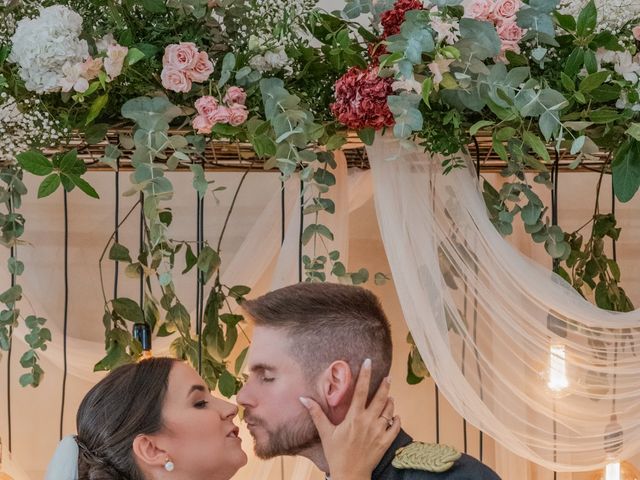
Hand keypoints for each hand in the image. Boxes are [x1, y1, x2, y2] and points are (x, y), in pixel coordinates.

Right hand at [299, 359, 399, 479]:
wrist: (349, 475)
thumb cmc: (336, 454)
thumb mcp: (325, 433)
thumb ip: (316, 414)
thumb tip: (303, 398)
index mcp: (354, 417)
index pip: (361, 391)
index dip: (365, 375)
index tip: (368, 362)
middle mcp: (368, 422)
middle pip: (380, 398)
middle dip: (385, 385)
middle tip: (388, 376)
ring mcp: (379, 432)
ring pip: (389, 411)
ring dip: (390, 401)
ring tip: (390, 395)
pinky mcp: (385, 442)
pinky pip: (395, 427)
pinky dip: (396, 419)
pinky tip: (394, 415)